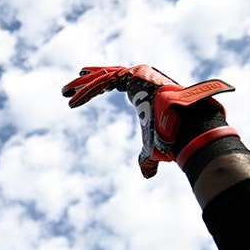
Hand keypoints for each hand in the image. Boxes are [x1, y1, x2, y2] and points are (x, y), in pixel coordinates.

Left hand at [62, 65, 233, 177]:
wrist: (185, 127)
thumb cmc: (171, 135)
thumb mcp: (152, 147)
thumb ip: (146, 158)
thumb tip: (147, 174)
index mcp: (142, 91)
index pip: (115, 83)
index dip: (97, 87)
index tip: (79, 94)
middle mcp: (140, 79)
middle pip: (106, 77)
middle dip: (84, 83)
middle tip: (65, 90)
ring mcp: (138, 75)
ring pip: (103, 78)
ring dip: (82, 86)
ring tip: (64, 92)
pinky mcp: (135, 75)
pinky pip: (106, 82)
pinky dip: (89, 91)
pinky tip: (73, 102)